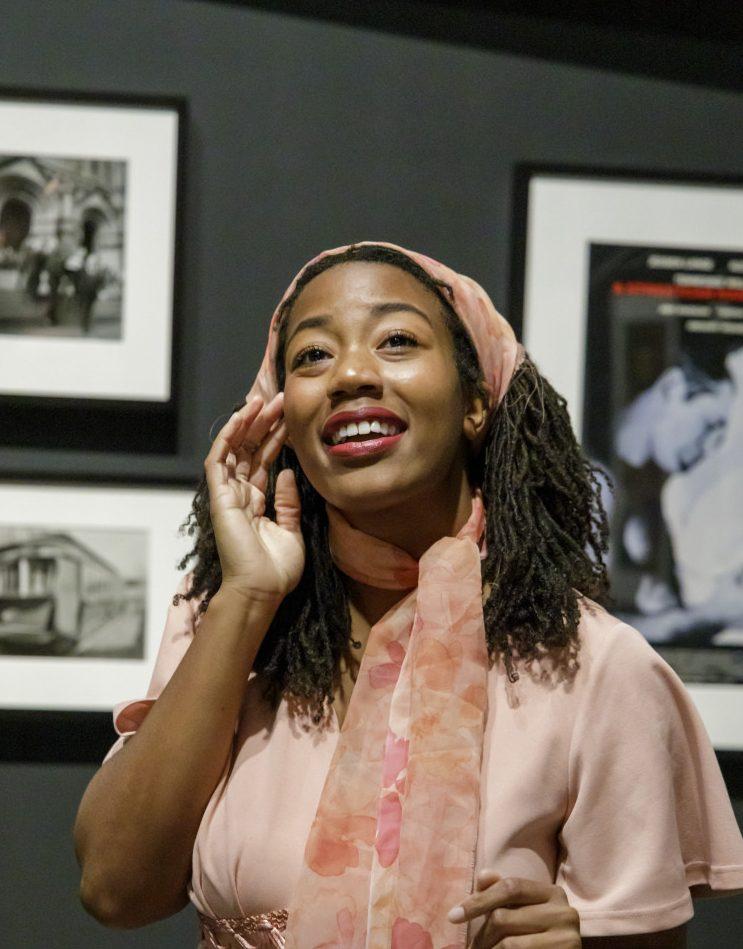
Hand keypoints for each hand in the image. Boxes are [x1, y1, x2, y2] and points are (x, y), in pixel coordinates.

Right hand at [204, 391, 304, 602]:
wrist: (261, 590)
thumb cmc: (276, 570)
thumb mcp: (291, 530)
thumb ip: (288, 502)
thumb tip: (286, 472)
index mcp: (256, 503)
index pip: (263, 461)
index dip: (273, 438)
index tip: (287, 417)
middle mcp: (239, 495)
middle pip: (249, 450)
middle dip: (262, 423)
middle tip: (278, 399)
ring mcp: (227, 496)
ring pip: (234, 449)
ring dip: (246, 423)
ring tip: (262, 400)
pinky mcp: (219, 498)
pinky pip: (219, 461)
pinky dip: (228, 437)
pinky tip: (240, 418)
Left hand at [448, 869, 580, 947]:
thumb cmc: (536, 936)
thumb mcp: (520, 911)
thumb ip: (502, 892)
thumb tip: (482, 875)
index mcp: (553, 893)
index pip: (510, 887)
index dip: (479, 900)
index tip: (452, 916)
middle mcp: (564, 912)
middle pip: (504, 917)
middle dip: (481, 935)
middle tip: (471, 948)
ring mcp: (567, 938)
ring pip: (508, 944)